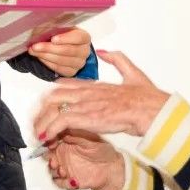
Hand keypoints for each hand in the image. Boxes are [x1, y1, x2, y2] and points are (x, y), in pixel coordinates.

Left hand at [28, 27, 90, 76]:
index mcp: (84, 37)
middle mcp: (84, 51)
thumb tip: (43, 26)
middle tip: (35, 46)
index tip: (53, 39)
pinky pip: (58, 69)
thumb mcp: (60, 27)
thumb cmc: (62, 35)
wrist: (63, 46)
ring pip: (61, 61)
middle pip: (68, 51)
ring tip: (33, 51)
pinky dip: (47, 63)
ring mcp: (79, 63)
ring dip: (45, 56)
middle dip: (49, 48)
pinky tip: (39, 57)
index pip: (78, 38)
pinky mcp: (71, 72)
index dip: (66, 38)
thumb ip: (55, 26)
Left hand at [34, 50, 169, 141]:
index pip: (65, 84)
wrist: (151, 109)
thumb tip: (104, 51)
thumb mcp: (132, 71)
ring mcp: (85, 104)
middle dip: (42, 108)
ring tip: (39, 132)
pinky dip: (50, 129)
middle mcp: (87, 91)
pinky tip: (46, 137)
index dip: (53, 95)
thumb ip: (117, 59)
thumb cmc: (146, 96)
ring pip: (52, 107)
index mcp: (96, 84)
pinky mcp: (86, 116)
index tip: (48, 105)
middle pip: (53, 94)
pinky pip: (60, 121)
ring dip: (42, 121)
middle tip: (38, 120)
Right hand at [46, 129, 124, 189]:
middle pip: (46, 154)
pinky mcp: (69, 179)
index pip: (50, 138)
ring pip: (51, 169)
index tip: (50, 141)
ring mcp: (65, 166)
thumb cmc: (101, 149)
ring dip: (54, 170)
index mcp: (65, 139)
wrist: (111, 166)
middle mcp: (62, 152)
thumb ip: (72, 132)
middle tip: (53, 157)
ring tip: (62, 169)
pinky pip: (59, 183)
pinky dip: (62, 182)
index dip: (47, 140)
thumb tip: (59, 126)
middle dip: (47, 156)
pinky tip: (71, 180)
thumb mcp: (87, 136)